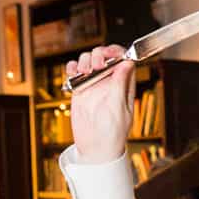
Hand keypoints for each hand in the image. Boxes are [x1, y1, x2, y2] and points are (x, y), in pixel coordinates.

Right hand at [67, 45, 135, 162]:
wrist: (95, 147)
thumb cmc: (113, 132)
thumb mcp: (119, 108)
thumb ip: (120, 85)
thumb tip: (127, 64)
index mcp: (124, 84)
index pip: (123, 59)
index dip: (117, 51)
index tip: (111, 53)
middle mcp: (109, 81)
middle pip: (105, 55)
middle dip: (99, 54)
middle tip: (96, 64)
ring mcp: (94, 83)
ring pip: (89, 60)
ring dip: (85, 59)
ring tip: (84, 71)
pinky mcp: (80, 88)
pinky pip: (75, 71)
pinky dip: (72, 67)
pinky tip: (74, 72)